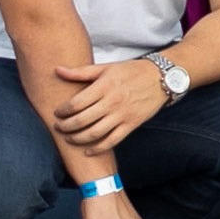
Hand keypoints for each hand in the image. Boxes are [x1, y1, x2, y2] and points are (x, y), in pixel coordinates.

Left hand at [56, 58, 175, 150]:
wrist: (162, 77)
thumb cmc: (132, 71)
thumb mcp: (107, 68)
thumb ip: (81, 72)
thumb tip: (57, 70)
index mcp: (105, 86)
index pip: (76, 103)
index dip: (62, 111)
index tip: (57, 113)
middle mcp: (112, 101)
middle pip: (81, 120)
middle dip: (65, 127)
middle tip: (58, 127)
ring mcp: (122, 114)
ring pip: (94, 133)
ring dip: (77, 139)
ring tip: (69, 138)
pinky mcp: (131, 124)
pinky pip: (112, 141)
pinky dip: (98, 148)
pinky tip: (88, 150)